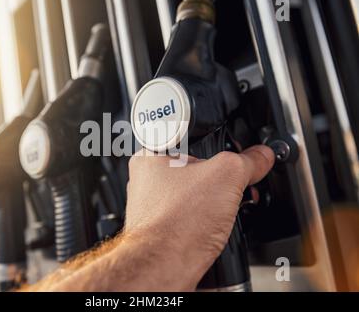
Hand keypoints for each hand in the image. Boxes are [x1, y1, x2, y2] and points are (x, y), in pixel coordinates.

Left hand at [124, 146, 274, 284]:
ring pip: (193, 195)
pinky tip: (212, 225)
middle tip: (231, 187)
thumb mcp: (227, 176)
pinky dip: (205, 219)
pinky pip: (190, 216)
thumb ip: (248, 160)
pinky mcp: (163, 230)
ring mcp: (153, 207)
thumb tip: (261, 156)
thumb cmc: (178, 223)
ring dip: (215, 201)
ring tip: (222, 208)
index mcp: (151, 157)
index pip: (189, 140)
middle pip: (194, 169)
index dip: (216, 147)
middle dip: (219, 179)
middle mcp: (146, 182)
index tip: (230, 157)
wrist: (166, 266)